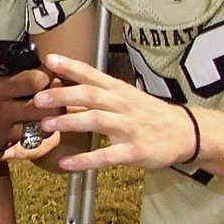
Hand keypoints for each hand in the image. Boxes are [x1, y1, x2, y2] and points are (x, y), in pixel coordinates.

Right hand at [0, 69, 53, 178]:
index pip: (35, 81)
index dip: (44, 76)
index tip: (44, 74)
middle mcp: (4, 114)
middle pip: (46, 108)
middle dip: (54, 101)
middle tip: (52, 97)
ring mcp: (3, 135)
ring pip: (37, 129)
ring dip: (39, 121)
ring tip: (36, 116)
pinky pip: (17, 143)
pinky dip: (20, 137)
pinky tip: (12, 132)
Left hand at [32, 54, 197, 170]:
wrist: (185, 131)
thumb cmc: (147, 113)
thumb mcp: (124, 96)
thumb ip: (95, 92)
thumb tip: (60, 88)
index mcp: (118, 90)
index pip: (92, 74)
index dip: (71, 66)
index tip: (49, 59)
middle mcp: (122, 105)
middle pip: (91, 95)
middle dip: (64, 95)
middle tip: (39, 98)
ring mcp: (128, 128)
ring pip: (97, 121)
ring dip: (70, 122)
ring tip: (46, 125)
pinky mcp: (134, 151)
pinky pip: (106, 156)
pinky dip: (85, 160)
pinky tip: (66, 164)